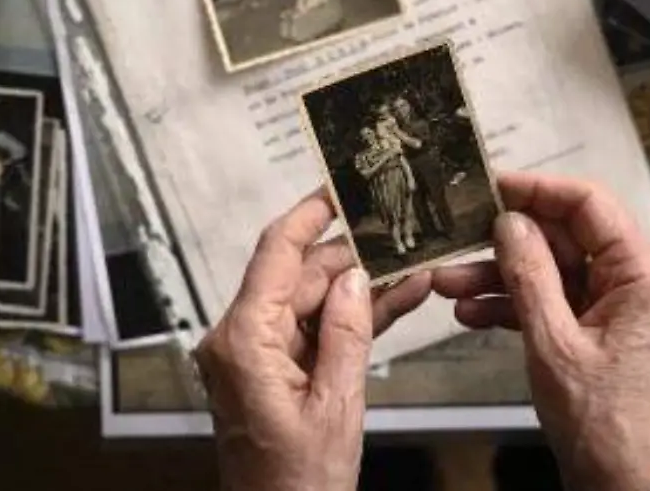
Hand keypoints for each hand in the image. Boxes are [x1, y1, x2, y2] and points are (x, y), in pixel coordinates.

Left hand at [195, 190, 432, 490]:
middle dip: (350, 256)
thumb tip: (354, 276)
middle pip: (297, 277)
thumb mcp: (336, 405)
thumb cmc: (299, 483)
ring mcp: (254, 357)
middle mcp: (239, 340)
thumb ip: (347, 333)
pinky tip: (396, 300)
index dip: (308, 216)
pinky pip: (312, 333)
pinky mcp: (272, 373)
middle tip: (398, 233)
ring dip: (358, 289)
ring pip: (309, 302)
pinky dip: (348, 321)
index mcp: (243, 341)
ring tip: (411, 265)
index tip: (337, 188)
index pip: (274, 254)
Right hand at [434, 172, 649, 490]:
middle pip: (562, 236)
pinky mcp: (592, 329)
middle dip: (504, 242)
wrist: (619, 482)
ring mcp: (611, 305)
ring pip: (548, 270)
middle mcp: (631, 279)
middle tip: (453, 237)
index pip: (588, 205)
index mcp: (641, 273)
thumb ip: (529, 276)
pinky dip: (510, 305)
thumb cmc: (597, 416)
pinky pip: (548, 301)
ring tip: (444, 283)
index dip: (536, 189)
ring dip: (498, 276)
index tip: (487, 185)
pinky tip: (468, 312)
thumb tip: (507, 220)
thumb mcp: (553, 342)